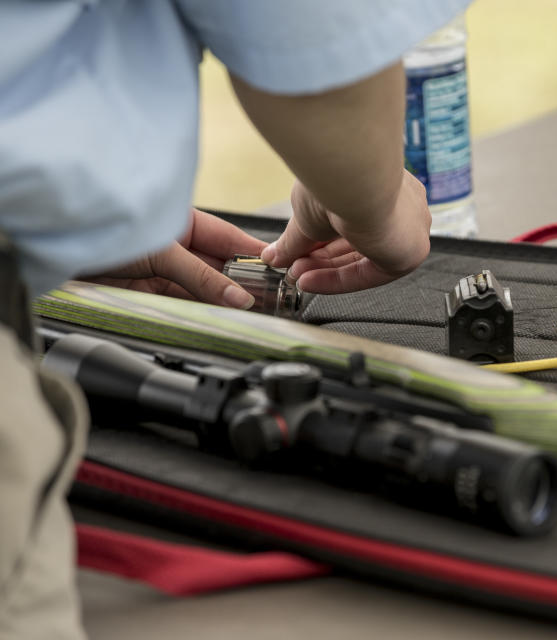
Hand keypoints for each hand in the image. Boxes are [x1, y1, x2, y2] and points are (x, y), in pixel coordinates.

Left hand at [83, 209, 266, 308]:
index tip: (278, 265)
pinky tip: (219, 315)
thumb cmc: (103, 230)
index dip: (252, 253)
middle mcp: (176, 245)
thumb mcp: (162, 253)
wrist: (58, 249)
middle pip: (219, 266)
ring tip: (248, 310)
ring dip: (222, 299)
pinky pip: (184, 302)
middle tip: (267, 297)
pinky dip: (202, 310)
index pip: (228, 238)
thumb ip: (202, 277)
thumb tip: (238, 296)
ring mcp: (163, 270)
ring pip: (204, 287)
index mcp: (182, 220)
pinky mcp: (150, 292)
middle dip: (241, 281)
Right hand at [260, 171, 430, 293]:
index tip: (295, 252)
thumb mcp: (307, 211)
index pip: (352, 221)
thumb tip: (274, 256)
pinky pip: (372, 273)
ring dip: (326, 270)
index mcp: (380, 184)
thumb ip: (295, 238)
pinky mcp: (410, 252)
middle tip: (291, 266)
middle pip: (357, 243)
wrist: (353, 175)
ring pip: (363, 258)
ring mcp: (410, 228)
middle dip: (320, 258)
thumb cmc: (334, 177)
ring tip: (295, 275)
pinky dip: (340, 279)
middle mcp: (402, 205)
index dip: (320, 241)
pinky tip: (310, 280)